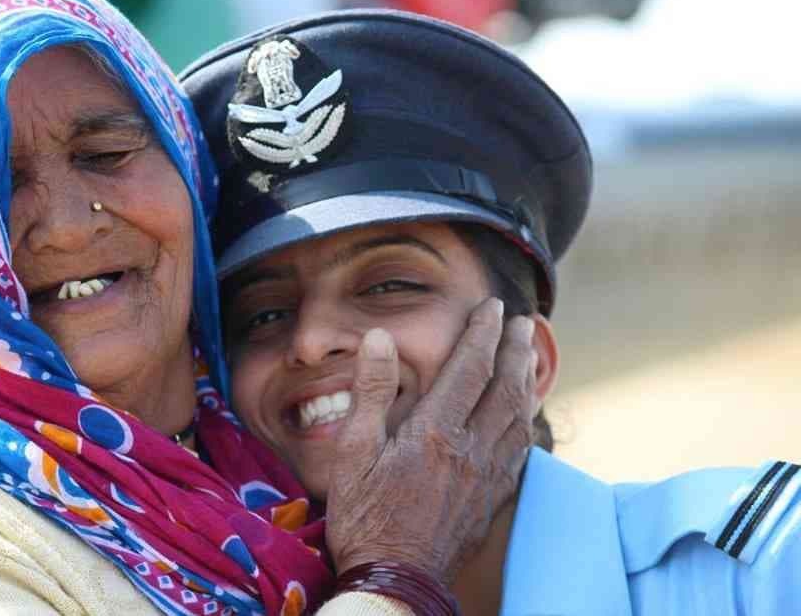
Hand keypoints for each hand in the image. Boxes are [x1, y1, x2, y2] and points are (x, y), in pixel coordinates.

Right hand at [324, 297, 538, 582]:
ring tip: (530, 356)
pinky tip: (525, 415)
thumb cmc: (365, 517)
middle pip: (506, 387)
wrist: (395, 579)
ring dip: (528, 380)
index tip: (490, 305)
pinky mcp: (492, 499)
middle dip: (516, 348)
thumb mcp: (353, 452)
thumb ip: (371, 391)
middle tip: (522, 321)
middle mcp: (471, 450)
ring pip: (520, 417)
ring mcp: (487, 476)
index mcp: (436, 432)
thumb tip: (380, 338)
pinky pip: (520, 450)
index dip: (482, 331)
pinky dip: (527, 421)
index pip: (470, 367)